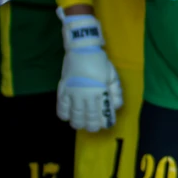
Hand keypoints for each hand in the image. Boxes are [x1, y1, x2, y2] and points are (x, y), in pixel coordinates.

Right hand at [58, 14, 122, 131]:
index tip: (105, 125)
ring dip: (78, 123)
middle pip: (88, 117)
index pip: (103, 113)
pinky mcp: (63, 89)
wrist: (82, 49)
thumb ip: (115, 92)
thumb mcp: (112, 75)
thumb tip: (116, 106)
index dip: (105, 122)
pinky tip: (67, 117)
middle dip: (91, 126)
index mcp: (101, 91)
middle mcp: (87, 95)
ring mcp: (73, 93)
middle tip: (93, 128)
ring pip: (75, 115)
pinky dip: (64, 115)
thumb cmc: (100, 61)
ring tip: (80, 124)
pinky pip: (61, 107)